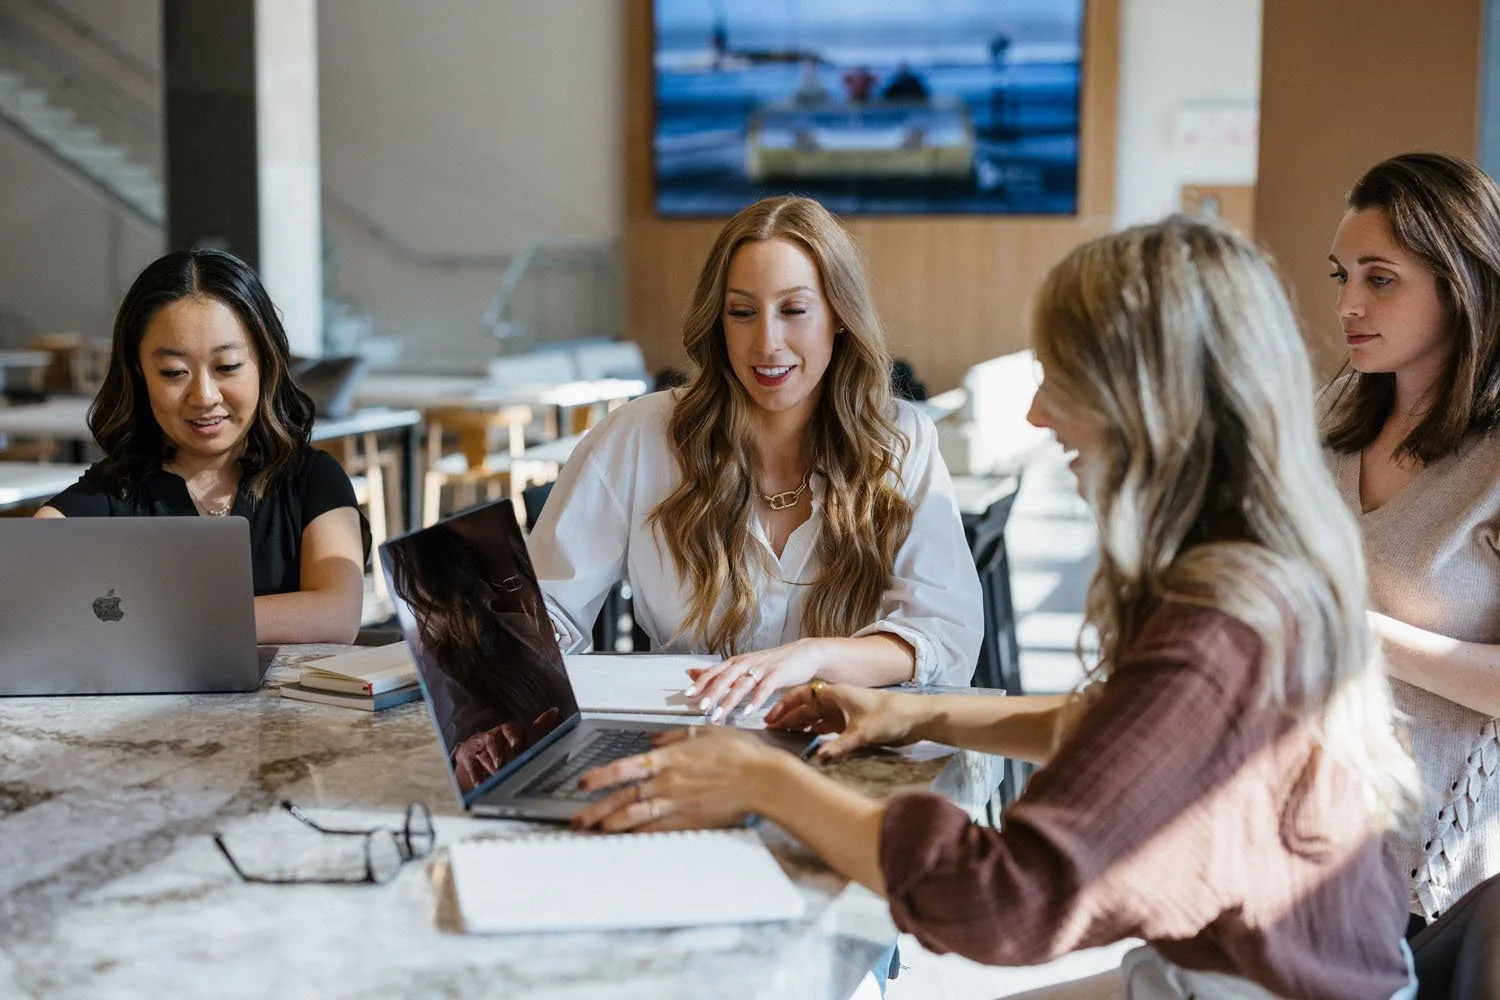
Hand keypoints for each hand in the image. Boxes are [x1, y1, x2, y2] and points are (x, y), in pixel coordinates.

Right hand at [452, 707, 560, 791]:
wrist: (477, 751)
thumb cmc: (506, 744)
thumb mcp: (522, 736)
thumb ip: (539, 726)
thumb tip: (554, 710)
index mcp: (507, 730)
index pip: (510, 729)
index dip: (513, 736)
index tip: (516, 745)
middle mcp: (492, 736)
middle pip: (493, 740)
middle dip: (498, 752)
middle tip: (502, 764)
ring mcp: (478, 746)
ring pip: (483, 754)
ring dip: (489, 765)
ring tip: (496, 775)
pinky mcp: (468, 757)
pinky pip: (471, 766)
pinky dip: (476, 776)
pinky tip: (481, 784)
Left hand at [572, 727, 784, 831]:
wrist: (762, 780)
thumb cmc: (740, 754)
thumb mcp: (705, 733)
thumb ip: (675, 738)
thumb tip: (655, 741)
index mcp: (668, 759)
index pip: (622, 769)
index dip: (598, 777)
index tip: (582, 784)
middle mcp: (667, 784)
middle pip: (621, 799)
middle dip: (595, 811)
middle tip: (578, 820)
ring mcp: (677, 805)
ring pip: (634, 818)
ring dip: (611, 825)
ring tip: (596, 831)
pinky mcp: (689, 821)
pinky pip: (657, 830)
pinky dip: (638, 834)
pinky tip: (627, 838)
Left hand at [686, 639, 829, 721]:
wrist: (804, 654)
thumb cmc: (773, 664)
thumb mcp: (744, 666)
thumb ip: (720, 673)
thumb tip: (693, 673)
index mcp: (737, 661)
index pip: (715, 671)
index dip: (701, 682)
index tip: (688, 695)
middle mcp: (747, 663)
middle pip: (725, 677)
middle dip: (712, 693)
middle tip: (701, 707)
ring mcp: (762, 669)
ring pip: (742, 685)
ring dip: (729, 701)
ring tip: (719, 715)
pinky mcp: (778, 675)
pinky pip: (765, 689)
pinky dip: (756, 701)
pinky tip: (749, 712)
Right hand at [764, 680, 916, 760]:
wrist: (917, 718)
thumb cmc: (891, 716)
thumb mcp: (863, 732)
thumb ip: (839, 746)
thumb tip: (819, 758)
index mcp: (836, 693)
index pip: (802, 696)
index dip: (784, 706)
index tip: (770, 718)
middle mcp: (838, 700)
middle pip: (806, 707)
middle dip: (788, 718)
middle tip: (770, 731)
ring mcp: (845, 712)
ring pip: (816, 718)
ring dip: (800, 726)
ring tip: (783, 738)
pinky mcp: (852, 723)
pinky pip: (827, 727)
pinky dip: (815, 733)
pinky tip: (807, 742)